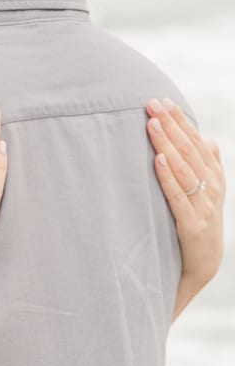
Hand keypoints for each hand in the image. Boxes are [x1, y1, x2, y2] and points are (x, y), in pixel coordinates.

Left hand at [148, 97, 224, 312]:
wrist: (202, 265)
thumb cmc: (198, 222)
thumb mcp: (206, 193)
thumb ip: (207, 166)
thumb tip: (208, 139)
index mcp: (214, 177)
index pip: (196, 142)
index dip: (181, 121)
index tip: (163, 99)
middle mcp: (211, 188)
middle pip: (190, 151)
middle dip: (171, 125)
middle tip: (151, 103)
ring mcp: (203, 206)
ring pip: (184, 169)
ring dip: (167, 145)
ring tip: (152, 124)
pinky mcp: (192, 225)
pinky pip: (177, 197)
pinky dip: (168, 177)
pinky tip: (157, 160)